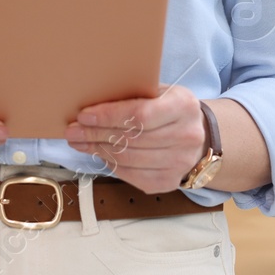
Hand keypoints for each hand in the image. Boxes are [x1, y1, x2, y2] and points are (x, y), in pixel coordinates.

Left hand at [65, 84, 206, 193]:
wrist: (201, 136)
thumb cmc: (171, 109)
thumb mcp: (160, 92)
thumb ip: (134, 94)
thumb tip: (93, 99)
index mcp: (183, 106)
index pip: (141, 115)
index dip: (109, 117)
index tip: (84, 115)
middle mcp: (186, 136)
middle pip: (132, 139)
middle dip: (96, 134)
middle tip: (74, 131)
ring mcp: (180, 163)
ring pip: (129, 159)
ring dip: (99, 150)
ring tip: (80, 142)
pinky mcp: (170, 182)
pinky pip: (132, 176)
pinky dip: (111, 165)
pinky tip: (100, 154)